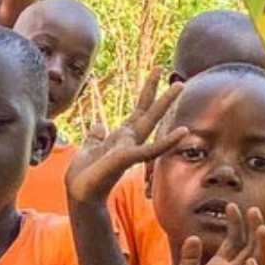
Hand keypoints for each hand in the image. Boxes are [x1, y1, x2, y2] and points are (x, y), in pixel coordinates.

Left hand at [66, 73, 185, 206]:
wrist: (81, 194)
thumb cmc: (86, 175)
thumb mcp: (90, 148)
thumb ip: (96, 136)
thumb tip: (99, 125)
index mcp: (121, 136)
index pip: (138, 109)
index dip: (147, 91)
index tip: (157, 71)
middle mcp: (129, 140)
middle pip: (147, 111)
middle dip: (159, 92)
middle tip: (177, 77)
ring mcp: (131, 148)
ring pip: (151, 121)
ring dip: (165, 104)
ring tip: (180, 86)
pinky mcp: (130, 158)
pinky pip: (152, 148)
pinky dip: (167, 141)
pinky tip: (184, 131)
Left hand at [171, 206, 264, 264]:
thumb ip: (189, 257)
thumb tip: (192, 237)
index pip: (234, 240)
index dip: (235, 223)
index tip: (231, 205)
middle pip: (249, 246)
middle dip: (252, 228)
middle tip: (253, 209)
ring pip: (255, 263)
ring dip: (260, 246)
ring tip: (262, 229)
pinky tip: (253, 264)